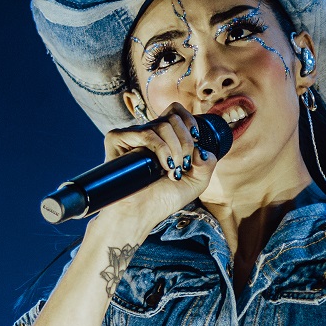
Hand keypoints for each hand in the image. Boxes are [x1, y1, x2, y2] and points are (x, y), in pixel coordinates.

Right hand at [100, 102, 216, 231]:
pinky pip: (146, 133)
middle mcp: (148, 133)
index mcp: (163, 138)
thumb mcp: (196, 181)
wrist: (141, 214)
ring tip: (172, 170)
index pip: (176, 111)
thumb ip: (207, 162)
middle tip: (183, 164)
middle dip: (186, 142)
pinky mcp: (118, 139)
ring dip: (176, 149)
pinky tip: (163, 166)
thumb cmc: (163, 199)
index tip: (196, 139)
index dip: (189, 121)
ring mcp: (132, 135)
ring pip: (163, 125)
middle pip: (174, 118)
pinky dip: (161, 149)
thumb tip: (200, 146)